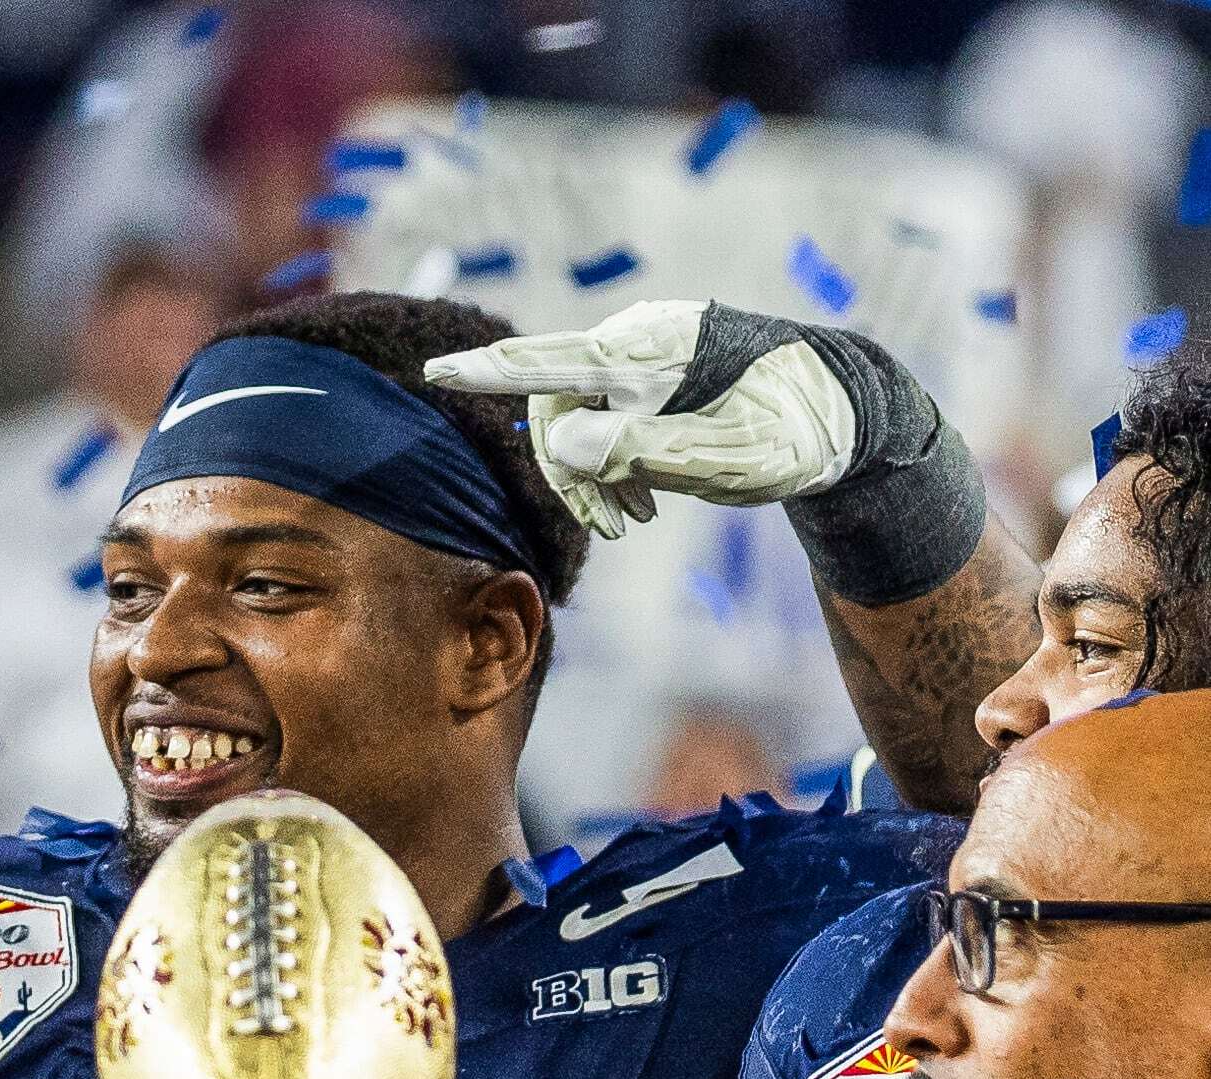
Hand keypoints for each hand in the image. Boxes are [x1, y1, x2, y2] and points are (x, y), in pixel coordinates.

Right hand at [425, 299, 862, 538]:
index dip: (487, 373)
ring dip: (593, 477)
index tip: (435, 370)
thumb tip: (566, 443)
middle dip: (570, 475)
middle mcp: (640, 339)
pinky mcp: (658, 371)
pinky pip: (607, 415)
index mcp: (650, 352)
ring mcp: (648, 351)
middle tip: (615, 532)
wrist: (850, 413)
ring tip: (636, 526)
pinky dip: (614, 462)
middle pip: (557, 405)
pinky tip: (644, 500)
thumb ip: (642, 449)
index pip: (550, 361)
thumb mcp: (725, 458)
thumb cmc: (793, 435)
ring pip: (580, 417)